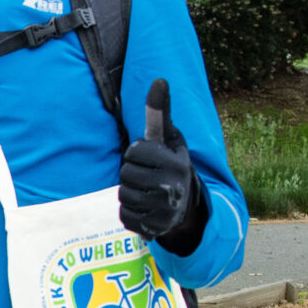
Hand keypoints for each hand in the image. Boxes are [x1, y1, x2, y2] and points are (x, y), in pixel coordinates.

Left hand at [117, 77, 207, 248]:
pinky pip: (124, 216)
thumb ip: (159, 112)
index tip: (151, 158)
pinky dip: (130, 211)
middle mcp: (173, 186)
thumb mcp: (168, 139)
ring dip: (129, 192)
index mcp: (177, 161)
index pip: (134, 151)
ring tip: (147, 191)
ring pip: (123, 195)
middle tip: (148, 176)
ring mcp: (164, 210)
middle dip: (132, 173)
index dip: (137, 153)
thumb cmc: (170, 164)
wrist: (185, 205)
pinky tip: (145, 208)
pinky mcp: (154, 228)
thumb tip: (159, 79)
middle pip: (126, 174)